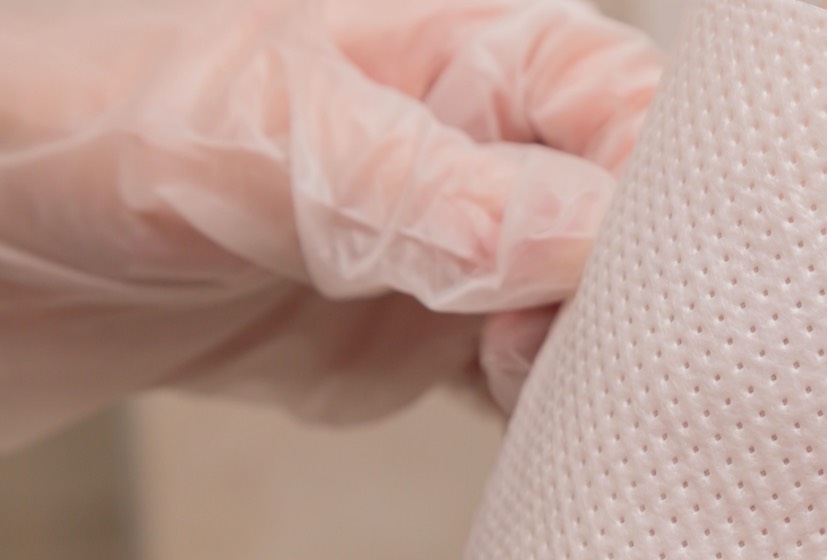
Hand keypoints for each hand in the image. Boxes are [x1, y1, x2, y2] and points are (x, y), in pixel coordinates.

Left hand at [0, 0, 659, 449]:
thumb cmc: (91, 127)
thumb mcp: (265, 140)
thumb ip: (432, 193)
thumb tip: (592, 238)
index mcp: (467, 54)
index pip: (627, 103)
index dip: (654, 185)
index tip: (621, 273)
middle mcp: (484, 152)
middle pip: (632, 218)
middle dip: (630, 293)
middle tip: (550, 345)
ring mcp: (460, 254)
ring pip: (589, 311)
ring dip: (586, 366)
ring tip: (517, 387)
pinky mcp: (423, 344)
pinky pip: (521, 386)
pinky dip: (538, 418)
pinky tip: (522, 430)